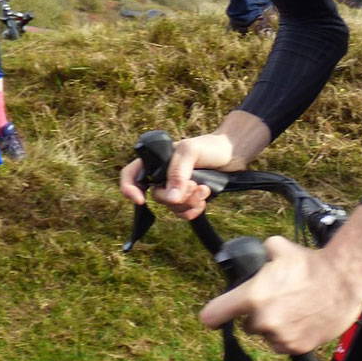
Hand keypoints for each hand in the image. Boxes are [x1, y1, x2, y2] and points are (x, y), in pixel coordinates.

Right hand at [118, 132, 240, 219]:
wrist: (232, 155)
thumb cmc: (209, 146)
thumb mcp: (190, 152)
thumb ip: (178, 172)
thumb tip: (172, 198)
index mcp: (155, 161)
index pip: (131, 175)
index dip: (129, 189)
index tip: (141, 200)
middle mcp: (162, 176)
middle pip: (157, 197)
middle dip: (177, 196)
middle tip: (194, 185)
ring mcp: (174, 189)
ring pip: (171, 207)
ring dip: (190, 202)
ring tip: (204, 189)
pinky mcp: (187, 199)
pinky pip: (183, 214)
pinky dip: (194, 210)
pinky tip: (204, 200)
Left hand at [199, 235, 361, 353]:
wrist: (345, 281)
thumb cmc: (313, 264)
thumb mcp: (278, 248)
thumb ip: (259, 255)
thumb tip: (252, 257)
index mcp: (253, 297)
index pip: (213, 315)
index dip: (214, 315)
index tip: (216, 317)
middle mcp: (264, 321)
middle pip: (246, 325)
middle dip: (256, 315)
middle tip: (275, 300)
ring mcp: (281, 337)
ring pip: (266, 335)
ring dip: (274, 326)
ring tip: (292, 309)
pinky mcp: (297, 347)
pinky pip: (284, 344)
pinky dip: (290, 336)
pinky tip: (302, 319)